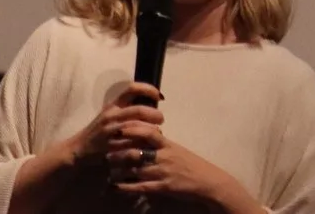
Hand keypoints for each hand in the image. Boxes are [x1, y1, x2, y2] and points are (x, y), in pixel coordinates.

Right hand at [74, 85, 167, 182]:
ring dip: (151, 131)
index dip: (147, 89)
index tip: (158, 95)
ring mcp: (111, 133)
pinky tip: (148, 148)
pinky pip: (132, 146)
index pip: (130, 89)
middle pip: (139, 110)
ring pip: (137, 128)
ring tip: (158, 134)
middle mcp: (111, 117)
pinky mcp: (111, 148)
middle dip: (154, 114)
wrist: (78, 152)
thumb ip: (126, 111)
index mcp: (112, 106)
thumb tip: (150, 106)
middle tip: (161, 119)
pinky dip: (142, 146)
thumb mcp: (109, 117)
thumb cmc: (97, 133)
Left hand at [80, 85, 255, 212]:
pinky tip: (116, 187)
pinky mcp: (162, 188)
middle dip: (120, 151)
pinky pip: (141, 187)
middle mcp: (164, 157)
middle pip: (138, 151)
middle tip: (107, 151)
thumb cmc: (192, 164)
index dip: (133, 129)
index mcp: (168, 145)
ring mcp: (162, 173)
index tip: (119, 127)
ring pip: (136, 170)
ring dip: (120, 170)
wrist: (207, 181)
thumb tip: (147, 135)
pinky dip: (127, 187)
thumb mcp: (177, 149)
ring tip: (108, 169)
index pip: (149, 133)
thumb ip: (162, 144)